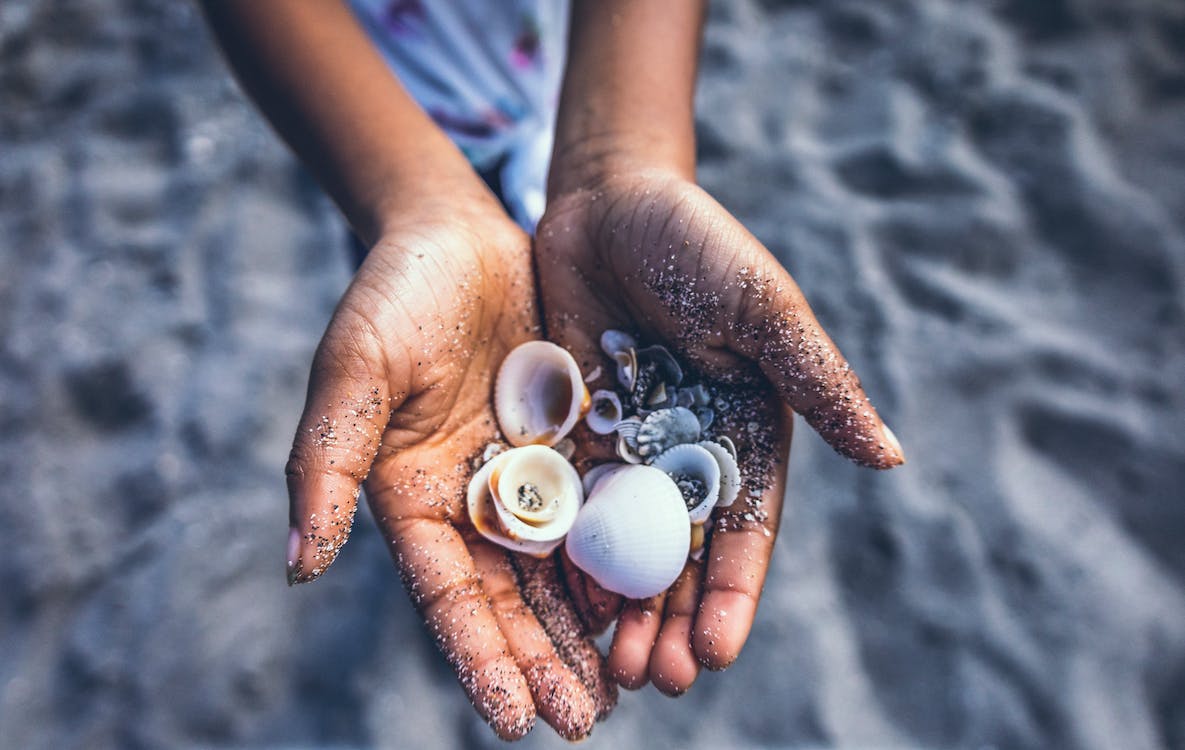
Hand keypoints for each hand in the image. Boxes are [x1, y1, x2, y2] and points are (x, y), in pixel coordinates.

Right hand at [284, 202, 615, 739]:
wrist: (457, 234)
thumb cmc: (392, 295)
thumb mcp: (355, 369)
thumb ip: (325, 462)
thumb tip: (296, 567)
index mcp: (414, 501)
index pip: (446, 596)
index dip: (478, 658)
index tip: (510, 722)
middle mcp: (475, 503)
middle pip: (512, 599)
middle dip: (544, 663)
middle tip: (583, 722)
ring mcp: (530, 477)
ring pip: (564, 569)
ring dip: (590, 630)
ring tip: (622, 688)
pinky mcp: (578, 446)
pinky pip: (606, 510)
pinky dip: (624, 557)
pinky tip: (653, 599)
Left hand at [534, 168, 903, 694]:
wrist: (607, 198)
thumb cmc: (698, 243)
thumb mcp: (763, 309)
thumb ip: (817, 383)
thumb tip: (891, 457)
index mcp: (747, 432)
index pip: (745, 530)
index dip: (733, 595)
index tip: (716, 653)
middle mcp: (689, 452)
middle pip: (682, 554)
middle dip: (673, 619)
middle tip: (654, 679)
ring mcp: (630, 447)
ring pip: (625, 543)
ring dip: (620, 604)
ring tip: (609, 665)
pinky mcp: (575, 432)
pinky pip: (571, 504)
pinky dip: (568, 554)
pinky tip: (556, 601)